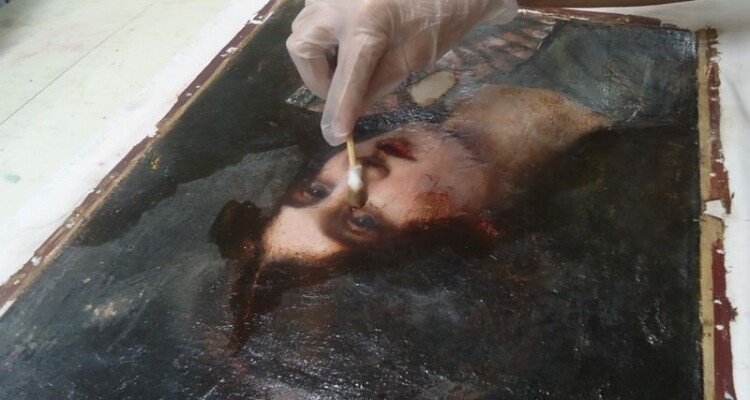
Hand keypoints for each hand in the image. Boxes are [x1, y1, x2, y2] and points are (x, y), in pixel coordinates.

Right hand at [286, 0, 517, 145]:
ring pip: (302, 32)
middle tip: (343, 90)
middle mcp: (338, 3)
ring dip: (318, 58)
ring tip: (349, 65)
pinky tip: (349, 43)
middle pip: (302, 48)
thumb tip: (350, 112)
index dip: (339, 109)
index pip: (346, 76)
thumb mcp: (411, 57)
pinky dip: (324, 38)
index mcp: (366, 22)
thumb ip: (377, 84)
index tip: (335, 136)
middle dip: (318, 77)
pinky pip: (313, 17)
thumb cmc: (437, 18)